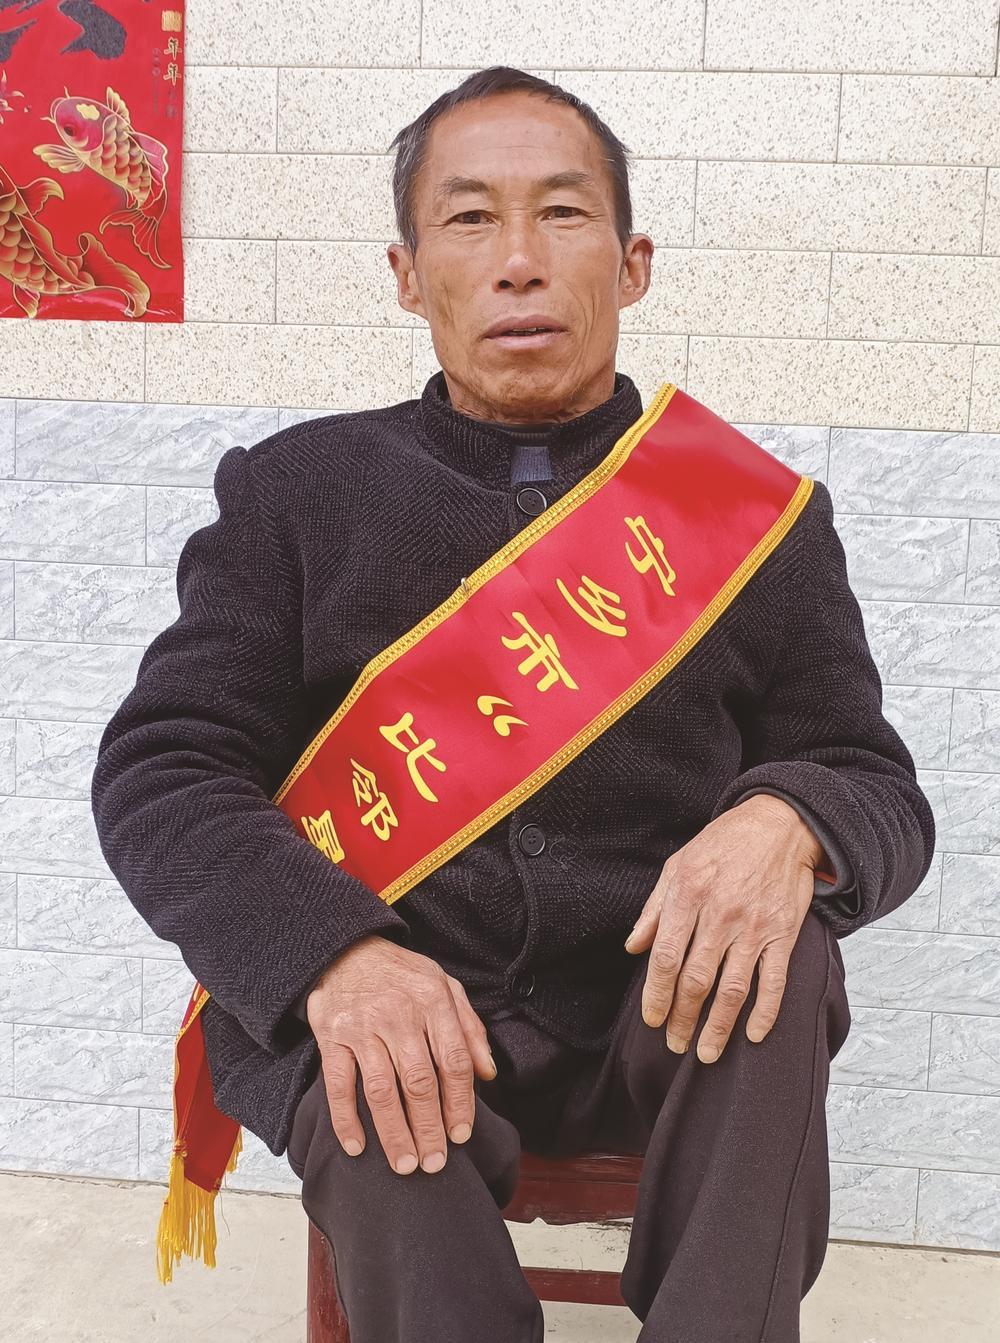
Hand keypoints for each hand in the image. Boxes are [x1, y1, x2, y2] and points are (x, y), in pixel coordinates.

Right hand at [305, 935, 496, 1174]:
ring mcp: (363, 1027)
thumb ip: (469, 1028)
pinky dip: (346, 1119)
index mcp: (433, 1001)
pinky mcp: (333, 1037)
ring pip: (381, 1091)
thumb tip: (488, 1073)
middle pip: (419, 1083)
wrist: (347, 951)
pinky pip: (339, 1085)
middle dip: (429, 1129)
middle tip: (435, 1163)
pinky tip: (357, 1147)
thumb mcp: (444, 986)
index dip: (460, 1102)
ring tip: (404, 1165)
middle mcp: (399, 1015)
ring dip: (394, 1133)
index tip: (461, 1135)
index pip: (454, 1061)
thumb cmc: (401, 975)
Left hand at [624, 795, 824, 1063]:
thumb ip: (654, 908)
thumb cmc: (724, 843)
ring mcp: (755, 927)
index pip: (666, 956)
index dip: (656, 993)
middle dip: (683, 1018)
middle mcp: (721, 914)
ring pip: (733, 989)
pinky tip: (754, 1036)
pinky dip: (765, 1013)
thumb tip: (633, 946)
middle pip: (696, 980)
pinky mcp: (784, 934)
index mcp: (689, 894)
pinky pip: (774, 981)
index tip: (651, 1019)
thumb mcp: (678, 864)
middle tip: (674, 1042)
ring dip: (718, 1027)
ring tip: (706, 1053)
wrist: (779, 824)